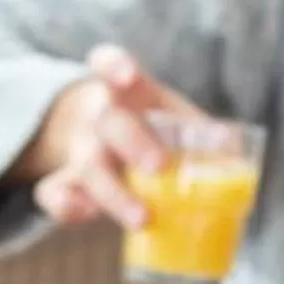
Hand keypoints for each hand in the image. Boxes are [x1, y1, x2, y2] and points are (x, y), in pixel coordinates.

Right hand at [22, 45, 205, 229]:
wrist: (102, 138)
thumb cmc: (152, 127)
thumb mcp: (175, 117)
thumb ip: (200, 130)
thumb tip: (231, 146)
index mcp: (128, 91)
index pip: (108, 64)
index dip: (114, 66)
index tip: (125, 75)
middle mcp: (100, 116)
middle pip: (108, 122)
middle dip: (132, 142)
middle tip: (160, 165)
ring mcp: (80, 150)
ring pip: (87, 166)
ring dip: (113, 194)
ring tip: (142, 219)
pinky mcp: (65, 182)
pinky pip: (52, 193)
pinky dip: (66, 206)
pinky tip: (87, 215)